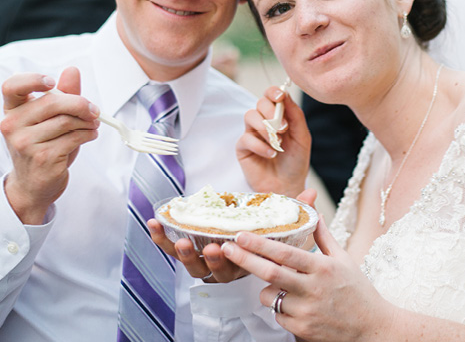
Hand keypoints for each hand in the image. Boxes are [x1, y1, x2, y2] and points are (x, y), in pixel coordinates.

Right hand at [1, 67, 99, 223]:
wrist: (34, 185)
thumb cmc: (43, 146)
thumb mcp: (50, 119)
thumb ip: (62, 94)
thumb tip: (72, 70)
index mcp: (12, 110)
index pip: (11, 86)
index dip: (32, 80)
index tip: (52, 82)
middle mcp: (12, 125)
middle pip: (52, 101)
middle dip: (80, 104)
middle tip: (94, 110)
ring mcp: (25, 142)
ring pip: (67, 120)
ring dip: (87, 121)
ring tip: (92, 125)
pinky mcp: (42, 157)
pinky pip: (74, 137)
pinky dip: (88, 134)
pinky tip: (89, 135)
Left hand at [147, 188, 318, 282]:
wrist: (257, 269)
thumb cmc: (272, 252)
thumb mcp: (288, 236)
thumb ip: (297, 214)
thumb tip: (310, 193)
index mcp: (252, 267)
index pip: (246, 265)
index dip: (237, 258)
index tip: (229, 246)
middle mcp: (230, 271)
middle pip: (218, 272)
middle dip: (211, 261)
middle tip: (210, 248)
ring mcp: (208, 267)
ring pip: (195, 267)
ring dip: (184, 256)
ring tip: (181, 241)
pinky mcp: (191, 257)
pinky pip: (174, 251)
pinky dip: (162, 239)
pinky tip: (153, 224)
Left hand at [221, 214, 391, 341]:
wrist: (373, 329)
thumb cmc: (358, 291)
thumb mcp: (344, 259)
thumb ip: (324, 236)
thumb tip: (314, 213)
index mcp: (323, 268)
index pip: (286, 254)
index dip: (261, 244)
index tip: (241, 234)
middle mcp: (313, 289)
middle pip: (270, 274)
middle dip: (244, 259)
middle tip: (225, 248)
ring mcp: (307, 312)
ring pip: (269, 297)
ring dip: (266, 289)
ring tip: (281, 285)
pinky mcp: (302, 330)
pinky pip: (278, 315)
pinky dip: (279, 307)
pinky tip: (295, 304)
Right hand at [236, 85, 310, 196]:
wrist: (288, 185)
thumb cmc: (295, 161)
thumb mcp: (302, 137)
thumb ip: (295, 115)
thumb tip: (285, 95)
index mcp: (278, 115)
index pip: (271, 95)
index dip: (273, 92)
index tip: (280, 96)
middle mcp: (263, 121)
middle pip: (259, 102)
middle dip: (271, 112)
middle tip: (283, 128)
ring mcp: (252, 133)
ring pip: (250, 116)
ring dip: (265, 127)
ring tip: (278, 143)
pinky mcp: (243, 148)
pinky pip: (246, 138)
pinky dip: (261, 146)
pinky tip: (271, 154)